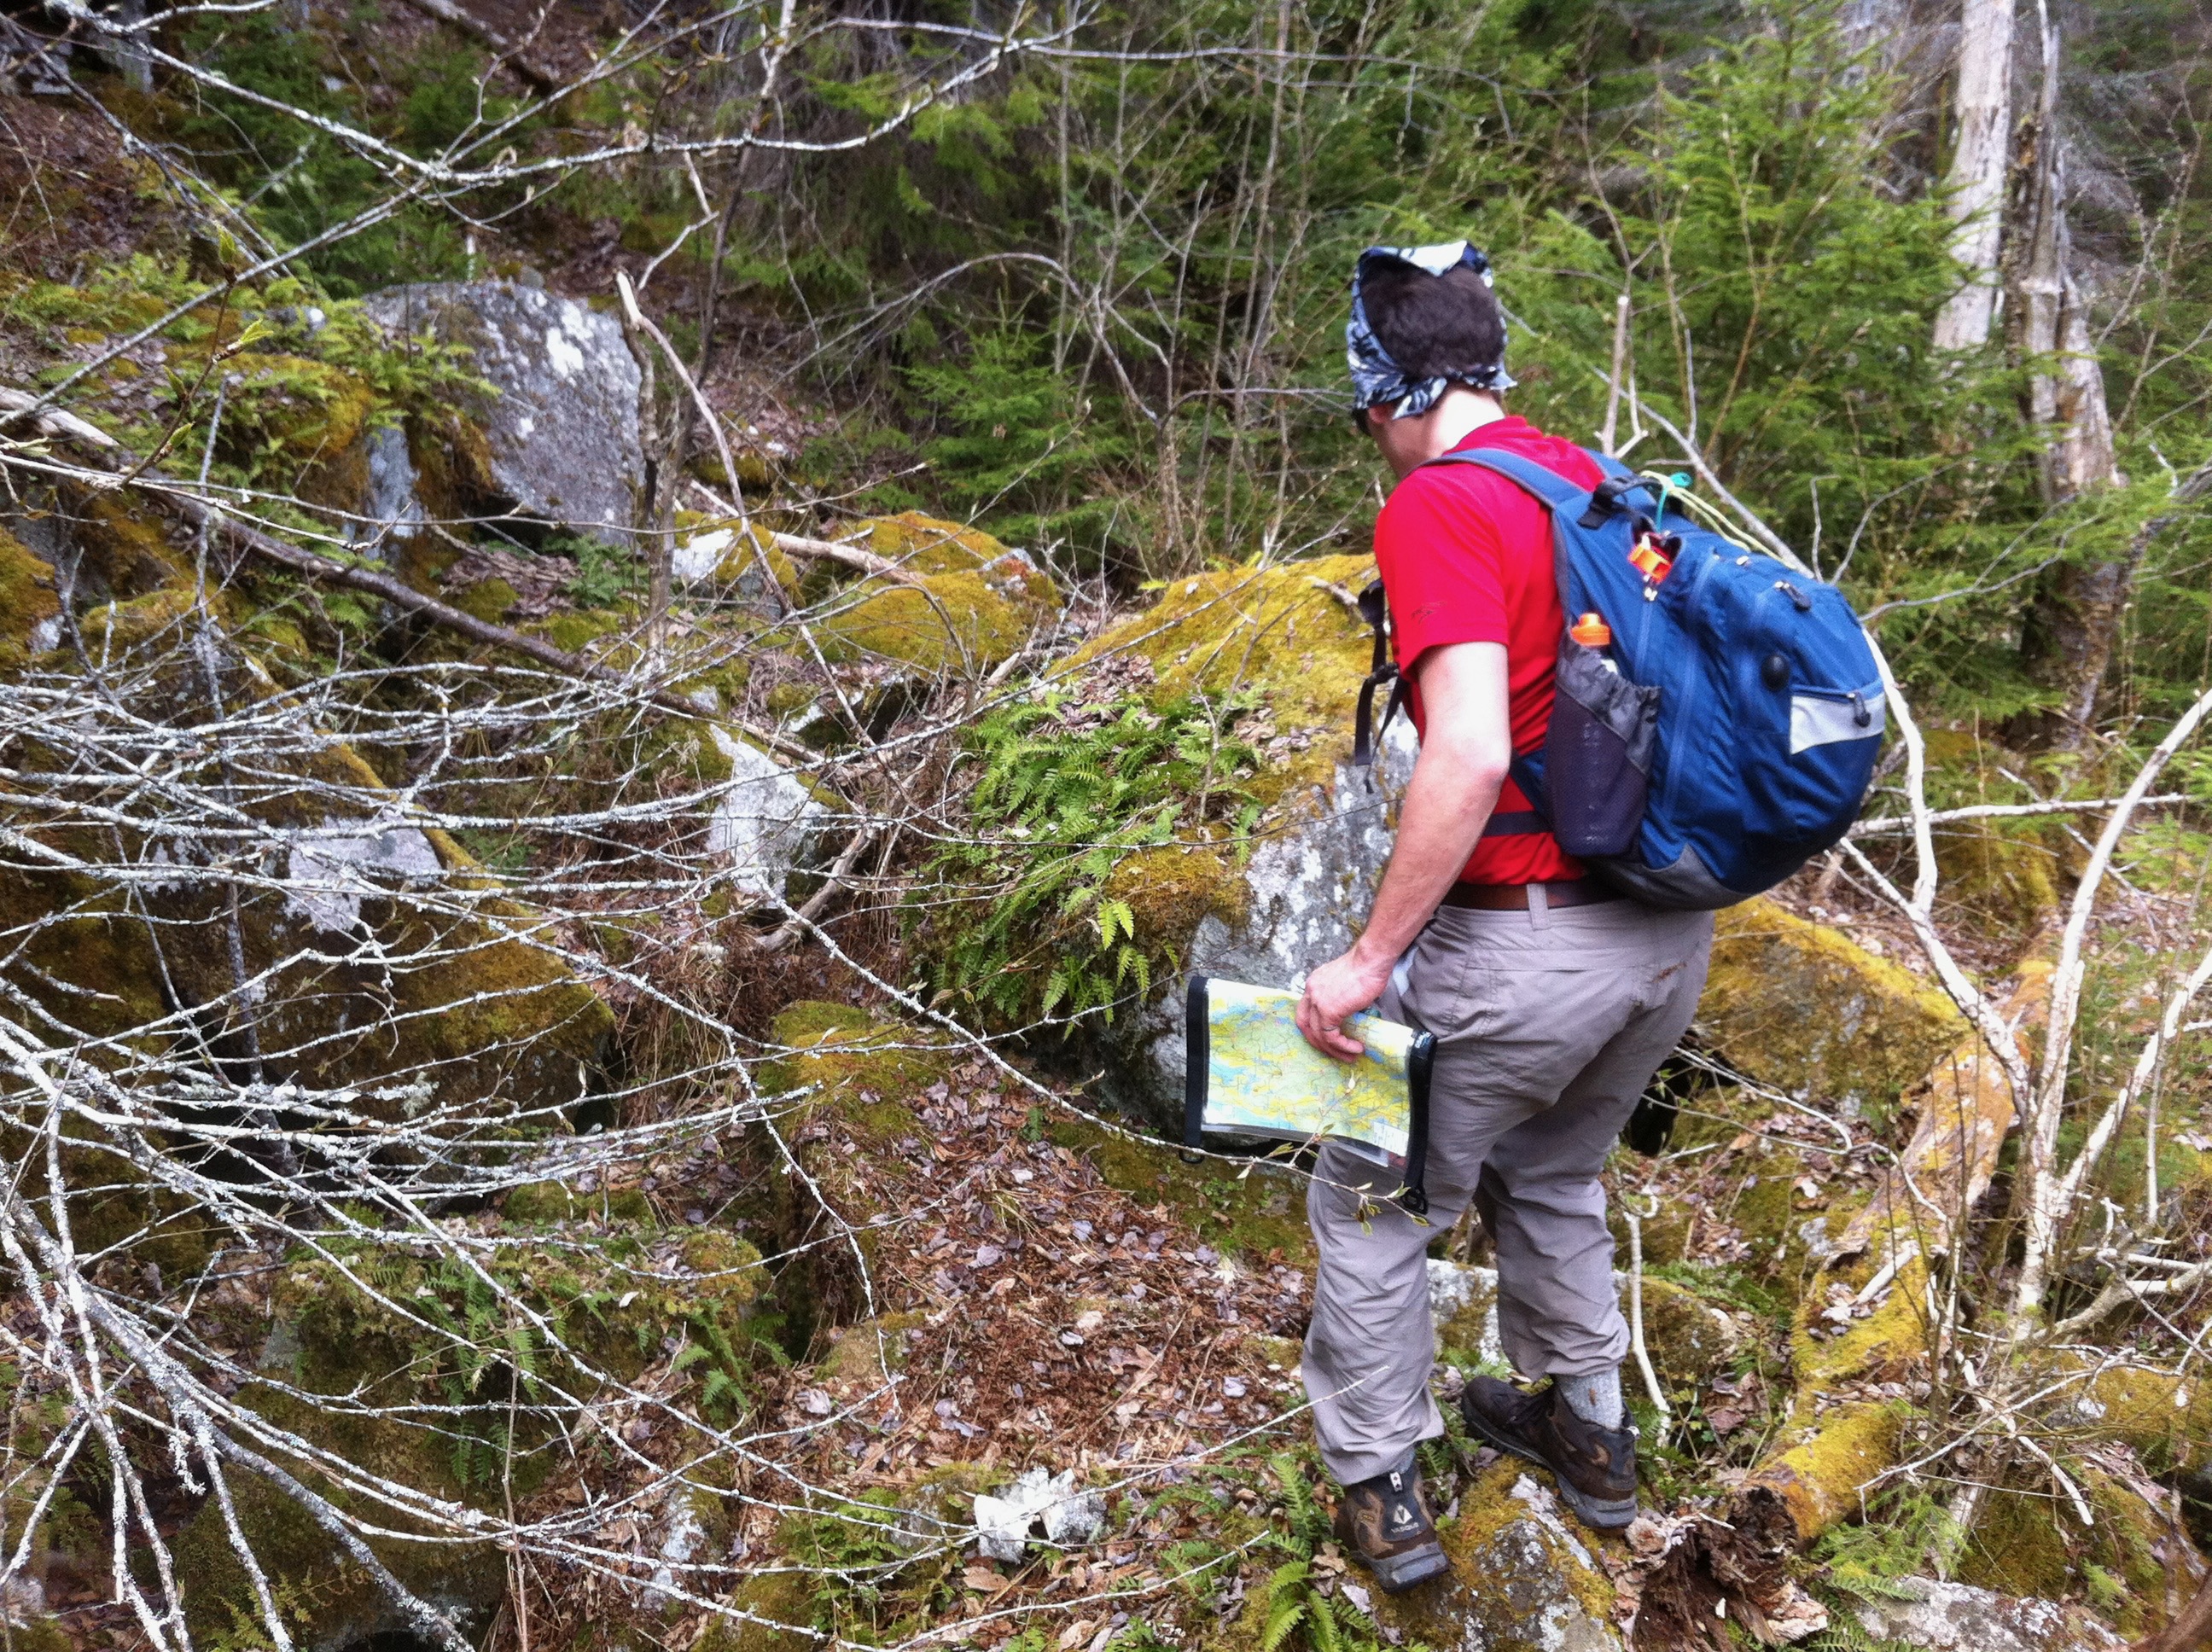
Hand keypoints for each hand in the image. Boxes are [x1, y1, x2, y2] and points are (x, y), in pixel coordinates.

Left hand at [1295, 946, 1394, 1062]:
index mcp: (1313, 985)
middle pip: (1306, 1026)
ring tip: (1350, 1056)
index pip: (1305, 1012)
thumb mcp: (1345, 985)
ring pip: (1318, 1035)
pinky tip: (1355, 1048)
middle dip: (1320, 1043)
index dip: (1313, 1029)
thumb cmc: (1365, 968)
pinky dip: (1342, 1046)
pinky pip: (1331, 1036)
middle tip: (1336, 1053)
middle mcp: (1311, 993)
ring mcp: (1317, 1002)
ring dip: (1334, 1050)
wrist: (1370, 960)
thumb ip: (1339, 998)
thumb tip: (1348, 1014)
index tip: (1328, 1039)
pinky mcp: (1328, 1011)